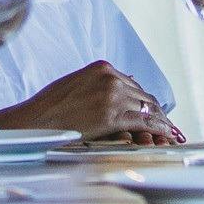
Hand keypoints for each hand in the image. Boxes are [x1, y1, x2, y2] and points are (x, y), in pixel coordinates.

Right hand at [0, 60, 181, 144]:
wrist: (34, 121)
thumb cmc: (49, 108)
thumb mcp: (76, 84)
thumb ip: (99, 84)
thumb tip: (123, 85)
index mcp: (101, 67)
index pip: (133, 84)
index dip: (144, 100)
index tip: (152, 110)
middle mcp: (110, 77)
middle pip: (143, 95)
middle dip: (156, 112)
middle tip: (166, 125)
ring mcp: (112, 95)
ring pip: (147, 108)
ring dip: (160, 122)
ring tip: (169, 133)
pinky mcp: (112, 115)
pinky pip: (143, 122)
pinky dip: (157, 129)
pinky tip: (164, 135)